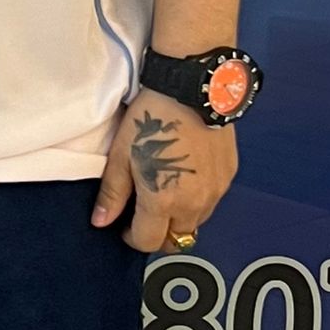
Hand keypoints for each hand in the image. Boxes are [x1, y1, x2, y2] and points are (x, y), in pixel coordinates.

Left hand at [91, 89, 237, 251]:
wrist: (191, 87)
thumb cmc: (152, 117)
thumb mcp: (122, 153)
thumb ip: (113, 193)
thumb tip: (101, 222)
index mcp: (163, 200)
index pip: (148, 242)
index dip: (132, 238)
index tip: (126, 225)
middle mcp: (194, 203)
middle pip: (176, 240)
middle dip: (158, 232)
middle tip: (145, 211)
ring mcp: (216, 191)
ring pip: (196, 223)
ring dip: (180, 217)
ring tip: (167, 190)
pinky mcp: (229, 176)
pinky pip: (212, 201)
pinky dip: (198, 199)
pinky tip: (187, 175)